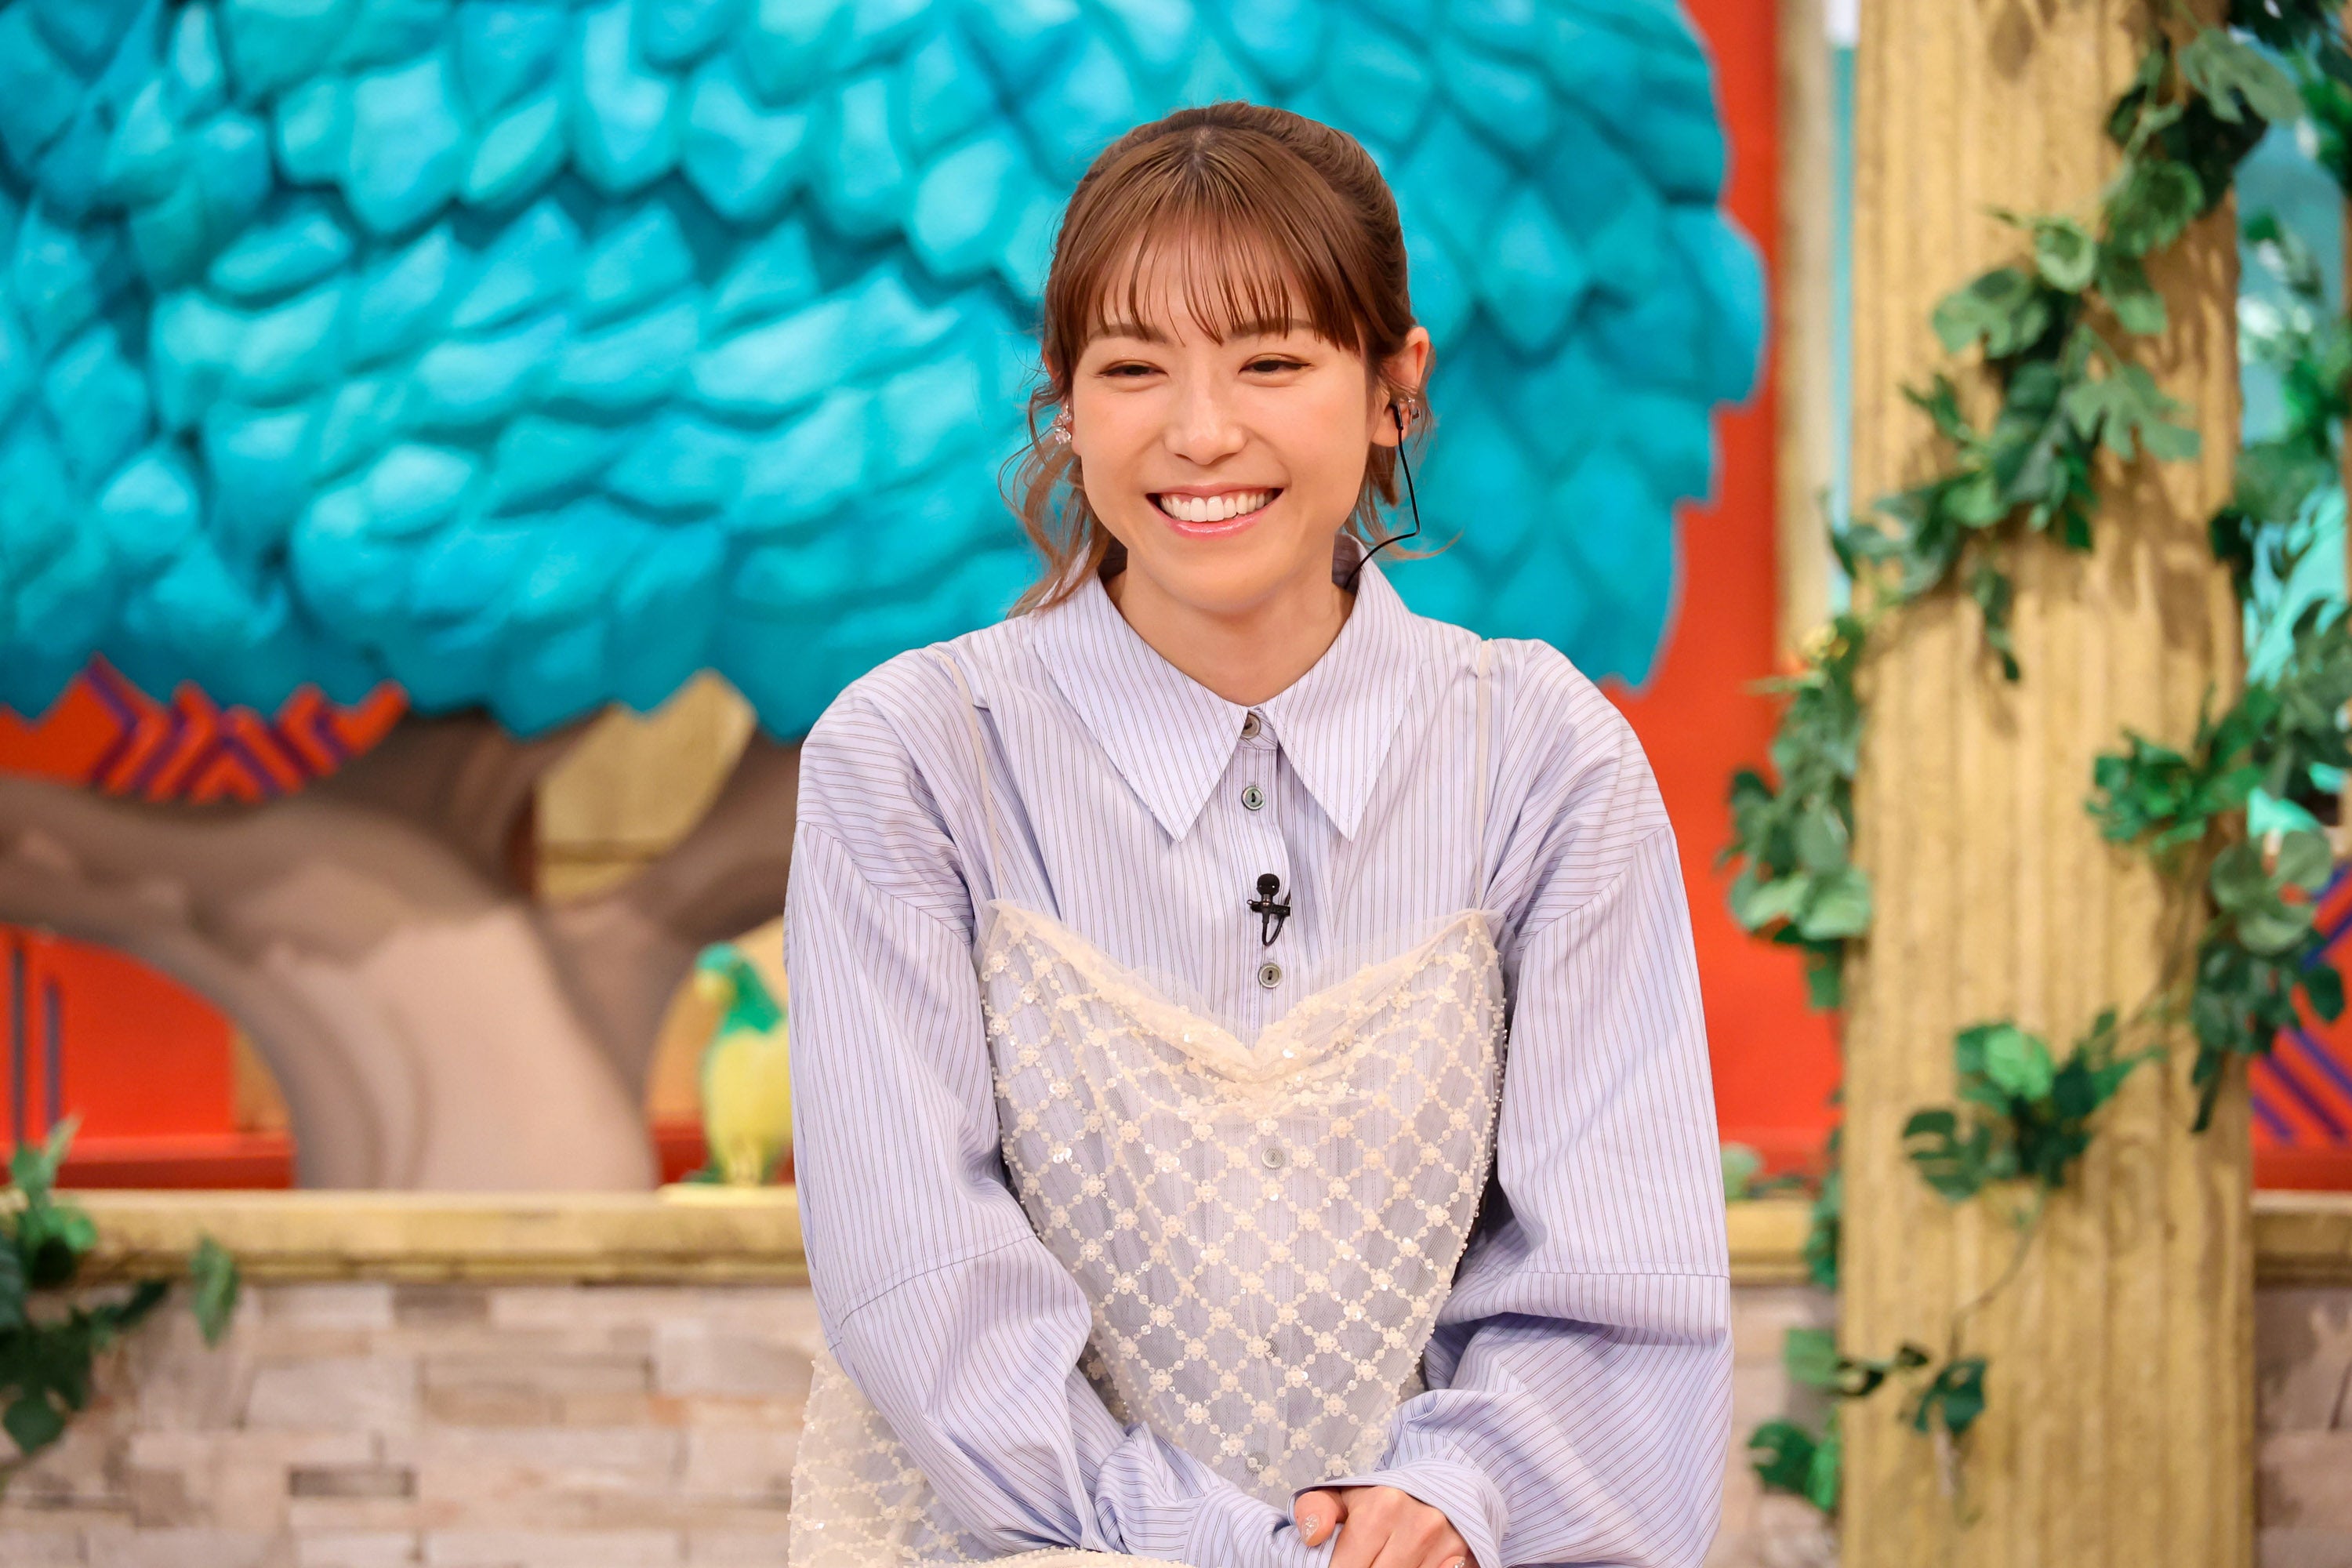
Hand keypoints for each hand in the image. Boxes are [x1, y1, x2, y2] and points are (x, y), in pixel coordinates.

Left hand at [1293, 1486, 1472, 1567]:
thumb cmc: (1380, 1499)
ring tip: (1378, 1562)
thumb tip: (1312, 1537)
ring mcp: (1446, 1544)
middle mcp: (1419, 1525)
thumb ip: (1315, 1510)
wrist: (1439, 1485)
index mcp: (1381, 1507)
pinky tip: (1405, 1566)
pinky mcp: (1464, 1558)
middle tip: (1360, 1564)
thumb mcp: (1342, 1496)